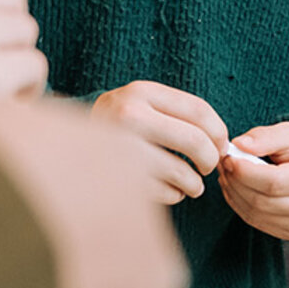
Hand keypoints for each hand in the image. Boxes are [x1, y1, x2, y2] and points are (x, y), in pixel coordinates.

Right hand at [89, 81, 226, 203]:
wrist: (65, 146)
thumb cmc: (120, 127)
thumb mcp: (143, 105)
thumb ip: (179, 114)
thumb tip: (223, 144)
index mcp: (141, 92)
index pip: (199, 110)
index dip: (219, 132)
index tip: (222, 145)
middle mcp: (129, 115)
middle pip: (195, 140)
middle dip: (211, 159)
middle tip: (209, 167)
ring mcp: (120, 148)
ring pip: (182, 171)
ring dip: (195, 183)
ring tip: (193, 185)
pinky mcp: (116, 178)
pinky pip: (164, 192)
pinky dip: (176, 195)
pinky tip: (171, 191)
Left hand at [218, 121, 288, 240]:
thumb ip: (265, 137)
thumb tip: (238, 145)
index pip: (274, 182)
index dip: (244, 172)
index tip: (229, 158)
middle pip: (262, 201)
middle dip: (235, 182)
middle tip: (225, 165)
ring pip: (256, 215)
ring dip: (234, 195)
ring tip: (229, 176)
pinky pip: (258, 223)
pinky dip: (241, 207)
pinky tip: (238, 190)